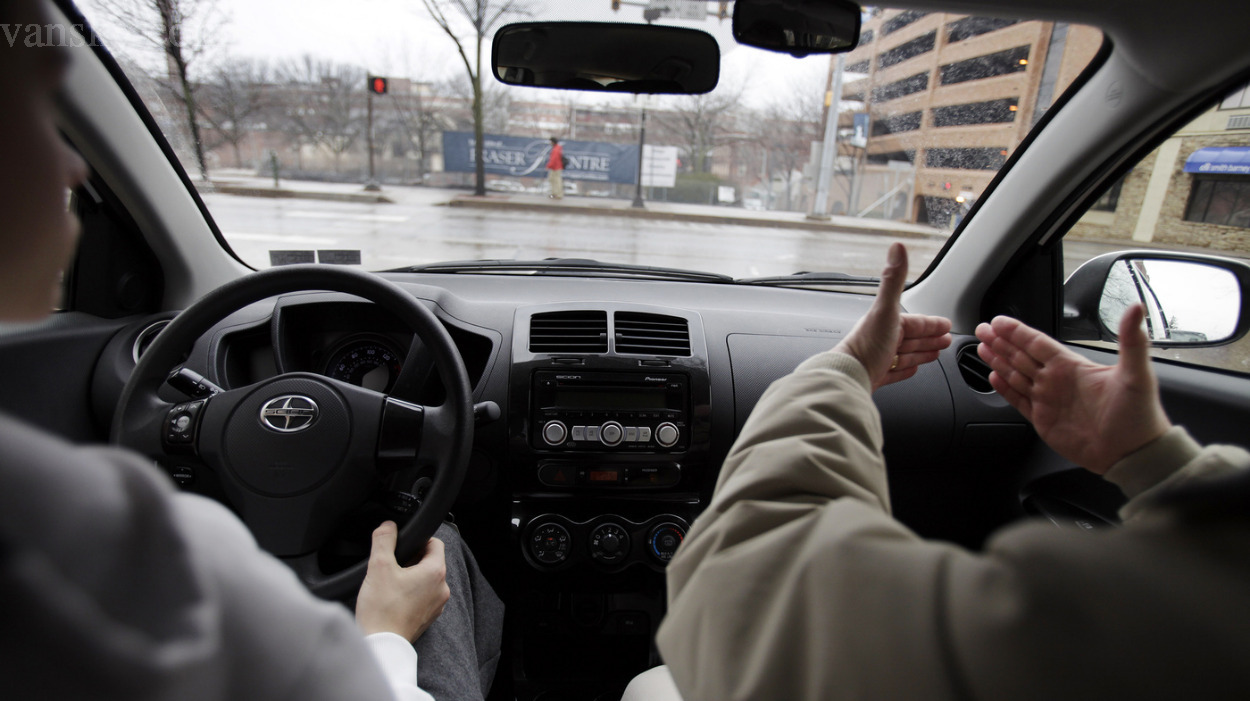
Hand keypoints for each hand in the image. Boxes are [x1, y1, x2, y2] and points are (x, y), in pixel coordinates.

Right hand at [356, 521, 449, 641]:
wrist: (381, 643)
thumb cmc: (382, 608)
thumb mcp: (379, 566)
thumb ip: (384, 539)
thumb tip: (388, 526)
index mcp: (435, 572)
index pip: (435, 543)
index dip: (418, 540)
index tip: (402, 545)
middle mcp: (441, 588)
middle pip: (430, 562)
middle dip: (412, 559)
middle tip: (392, 564)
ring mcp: (436, 605)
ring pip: (426, 580)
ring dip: (411, 576)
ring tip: (390, 582)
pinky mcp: (427, 617)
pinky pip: (423, 597)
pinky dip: (411, 593)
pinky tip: (393, 597)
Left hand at [834, 243, 951, 389]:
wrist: (850, 375)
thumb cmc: (867, 344)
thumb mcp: (886, 308)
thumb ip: (894, 280)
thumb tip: (897, 247)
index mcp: (887, 322)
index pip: (916, 322)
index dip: (932, 324)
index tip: (946, 324)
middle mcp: (882, 338)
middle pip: (913, 337)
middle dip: (931, 337)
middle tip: (946, 339)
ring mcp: (880, 358)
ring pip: (907, 354)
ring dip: (922, 352)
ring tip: (936, 353)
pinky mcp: (876, 376)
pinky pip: (895, 372)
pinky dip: (906, 369)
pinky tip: (911, 368)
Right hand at [974, 305, 1170, 473]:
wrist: (1133, 454)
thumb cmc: (1139, 415)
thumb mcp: (1137, 374)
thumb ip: (1132, 341)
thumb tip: (1137, 308)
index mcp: (1073, 367)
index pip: (1038, 343)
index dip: (1018, 332)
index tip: (999, 322)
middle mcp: (1058, 381)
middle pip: (1022, 355)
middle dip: (1001, 342)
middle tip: (983, 330)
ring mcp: (1049, 400)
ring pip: (1016, 375)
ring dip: (998, 361)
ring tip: (982, 348)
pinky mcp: (1043, 420)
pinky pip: (1018, 400)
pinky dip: (1005, 389)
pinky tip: (994, 377)